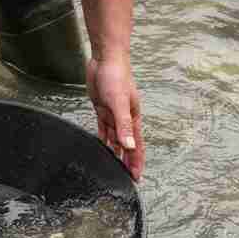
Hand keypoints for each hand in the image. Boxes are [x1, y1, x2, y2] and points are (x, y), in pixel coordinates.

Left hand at [86, 57, 144, 180]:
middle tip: (126, 178)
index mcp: (132, 118)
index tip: (136, 177)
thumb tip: (129, 146)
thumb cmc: (115, 76)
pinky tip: (102, 147)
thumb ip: (124, 125)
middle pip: (126, 145)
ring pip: (115, 139)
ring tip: (115, 168)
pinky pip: (104, 129)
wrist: (105, 59)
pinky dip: (104, 139)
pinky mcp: (102, 109)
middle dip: (127, 161)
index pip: (136, 145)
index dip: (136, 161)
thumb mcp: (119, 103)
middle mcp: (124, 118)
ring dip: (115, 153)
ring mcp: (113, 114)